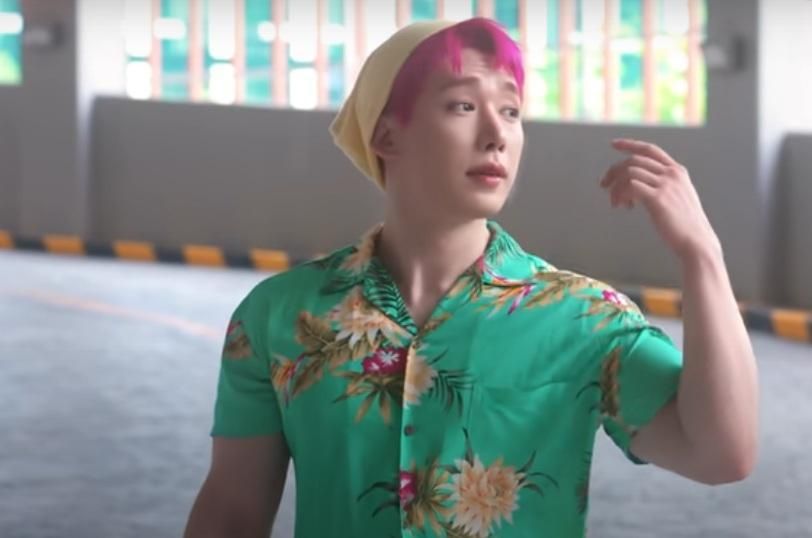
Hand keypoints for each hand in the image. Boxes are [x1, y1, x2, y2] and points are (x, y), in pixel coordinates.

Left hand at [600, 138, 721, 260]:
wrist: (696, 241)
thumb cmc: (683, 225)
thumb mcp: (676, 198)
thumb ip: (661, 187)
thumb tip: (633, 187)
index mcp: (677, 171)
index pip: (650, 150)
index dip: (630, 144)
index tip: (613, 144)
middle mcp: (672, 174)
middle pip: (634, 160)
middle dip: (614, 170)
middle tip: (604, 185)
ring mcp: (666, 185)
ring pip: (629, 172)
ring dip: (616, 187)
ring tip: (615, 203)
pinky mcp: (658, 198)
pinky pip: (630, 186)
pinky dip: (620, 194)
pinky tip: (622, 206)